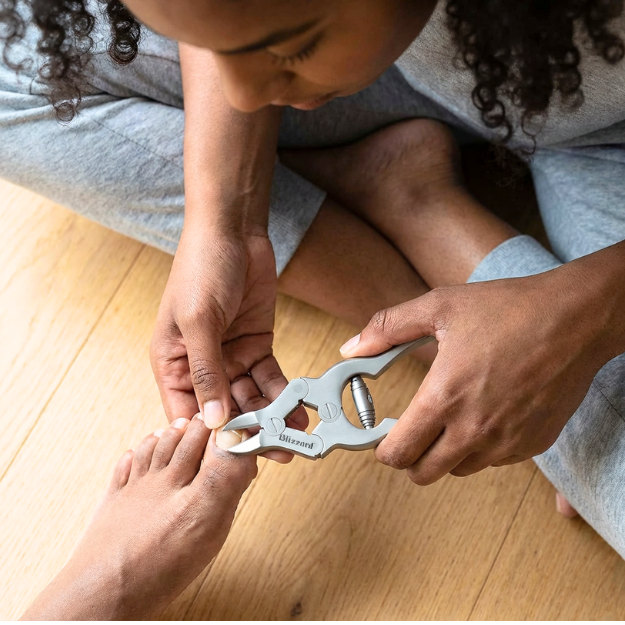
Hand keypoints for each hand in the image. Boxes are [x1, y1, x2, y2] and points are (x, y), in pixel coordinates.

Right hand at [151, 228, 305, 459]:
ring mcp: (230, 357)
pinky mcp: (256, 346)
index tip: (236, 457)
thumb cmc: (202, 268)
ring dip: (272, 417)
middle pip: (225, 411)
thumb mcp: (199, 321)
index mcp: (173, 363)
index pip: (187, 414)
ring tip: (295, 437)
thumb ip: (207, 372)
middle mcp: (201, 366)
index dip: (210, 437)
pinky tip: (299, 409)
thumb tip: (214, 421)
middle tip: (277, 452)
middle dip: (250, 431)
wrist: (234, 231)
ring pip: (251, 398)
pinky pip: (269, 378)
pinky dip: (283, 394)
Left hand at [340, 264, 610, 483]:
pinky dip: (482, 447)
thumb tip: (350, 349)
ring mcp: (507, 442)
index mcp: (444, 398)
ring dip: (447, 453)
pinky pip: (495, 461)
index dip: (383, 449)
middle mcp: (474, 429)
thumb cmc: (508, 309)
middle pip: (424, 473)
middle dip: (410, 457)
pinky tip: (486, 413)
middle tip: (412, 431)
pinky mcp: (533, 444)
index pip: (398, 453)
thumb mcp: (438, 306)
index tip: (382, 436)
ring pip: (459, 470)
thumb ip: (387, 329)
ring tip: (452, 417)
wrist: (575, 318)